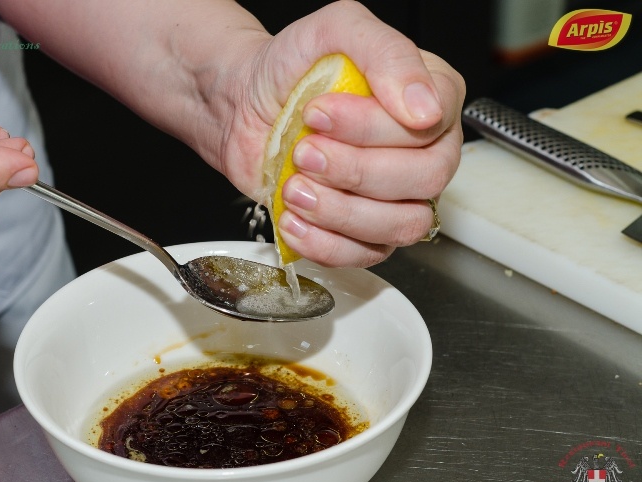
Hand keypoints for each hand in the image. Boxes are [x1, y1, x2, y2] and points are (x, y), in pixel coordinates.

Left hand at [221, 1, 465, 267]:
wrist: (245, 105)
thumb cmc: (291, 68)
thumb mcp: (336, 30)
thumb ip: (386, 53)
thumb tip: (425, 108)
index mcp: (432, 96)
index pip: (431, 126)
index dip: (372, 128)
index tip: (318, 112)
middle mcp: (424, 149)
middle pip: (424, 180)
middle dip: (353, 170)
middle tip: (304, 151)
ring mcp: (398, 195)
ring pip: (401, 225)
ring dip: (340, 210)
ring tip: (294, 186)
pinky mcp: (365, 230)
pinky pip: (365, 255)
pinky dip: (325, 243)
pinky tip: (294, 218)